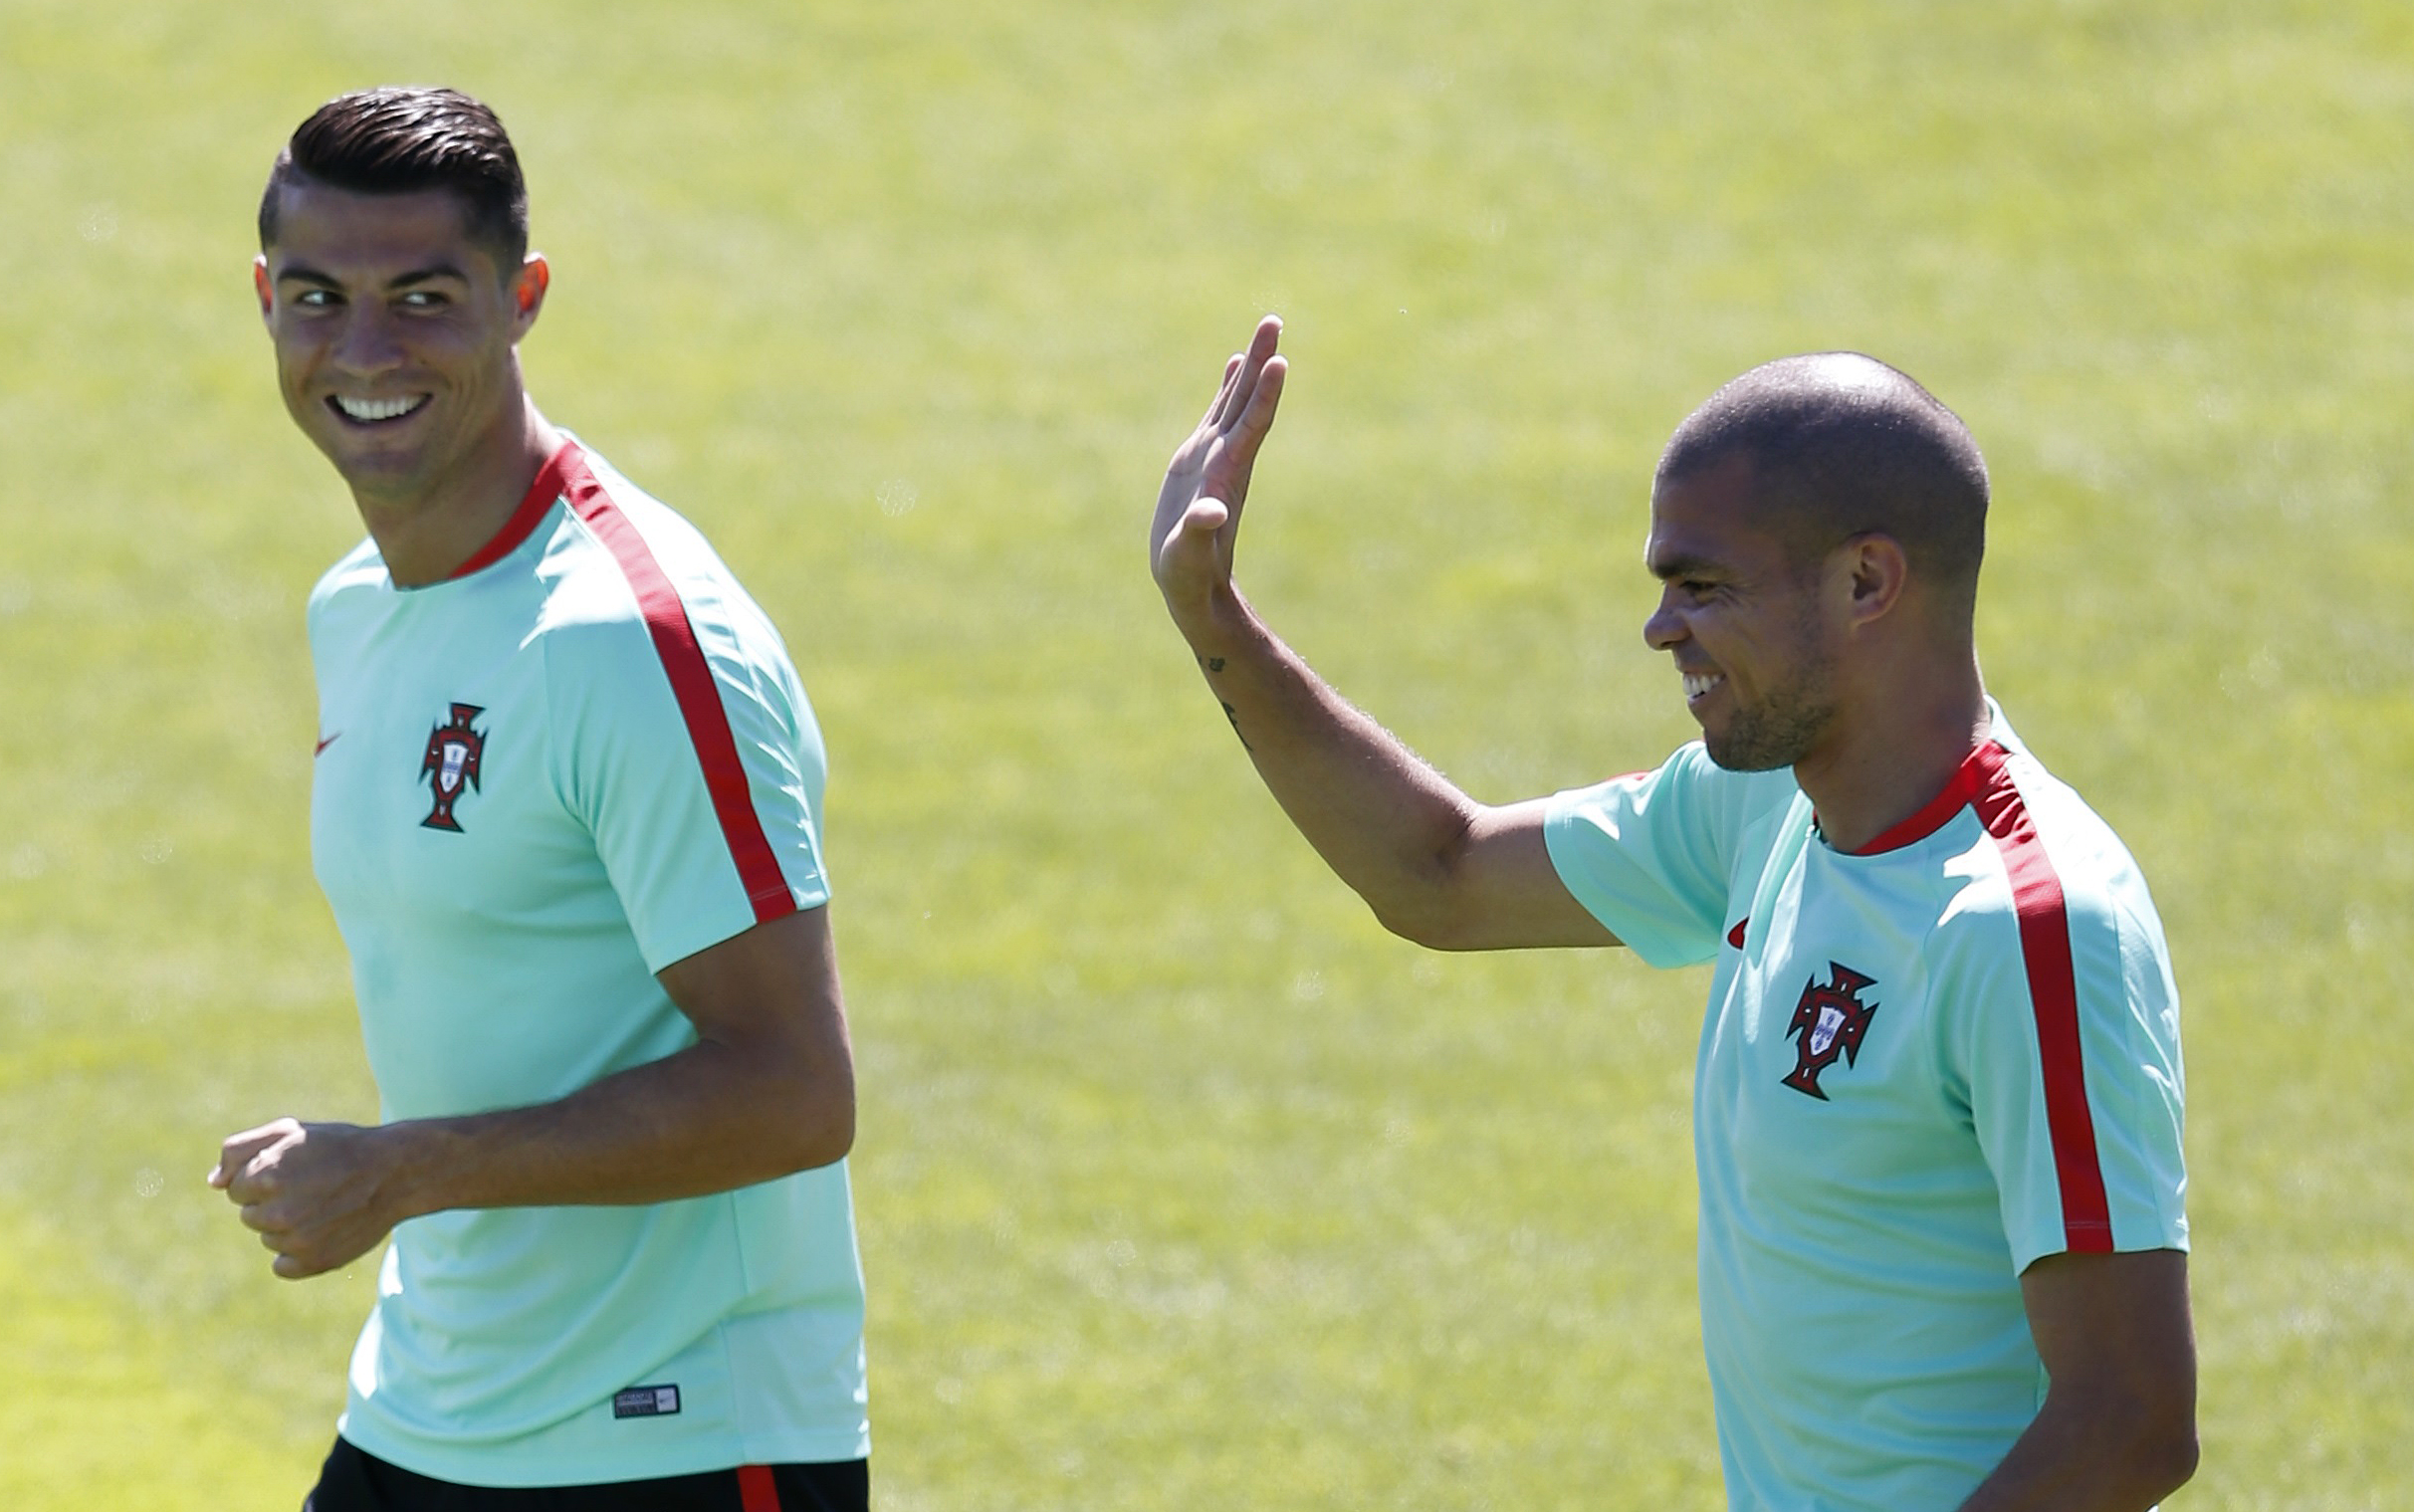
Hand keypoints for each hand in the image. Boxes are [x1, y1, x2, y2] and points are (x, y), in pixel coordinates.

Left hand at [209, 1117, 411, 1279]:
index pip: (236, 1188)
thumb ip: (240, 1151)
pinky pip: (282, 1265)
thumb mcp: (291, 1131)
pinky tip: (321, 1232)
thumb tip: (213, 1183)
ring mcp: (296, 1241)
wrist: (396, 1173)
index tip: (294, 1170)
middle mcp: (278, 1212)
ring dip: (287, 1225)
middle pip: (249, 1215)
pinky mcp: (313, 1263)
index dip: (263, 1176)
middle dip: (273, 1201)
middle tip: (311, 1187)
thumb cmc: (340, 1147)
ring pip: (268, 1238)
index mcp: (266, 1176)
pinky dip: (296, 1253)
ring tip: (323, 1206)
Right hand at [1152, 315, 1287, 625]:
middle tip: (1273, 320)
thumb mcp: (1189, 555)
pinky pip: (1217, 413)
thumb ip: (1199, 532)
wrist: (1192, 584)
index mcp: (1226, 475)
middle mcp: (1227, 458)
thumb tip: (1211, 514)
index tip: (1279, 361)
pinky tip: (1235, 364)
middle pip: (1249, 401)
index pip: (1252, 426)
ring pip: (1236, 401)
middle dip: (1261, 362)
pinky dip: (1228, 386)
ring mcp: (1214, 456)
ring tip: (1265, 329)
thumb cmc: (1189, 575)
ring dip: (1250, 365)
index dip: (1265, 395)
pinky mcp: (1198, 460)